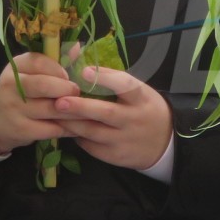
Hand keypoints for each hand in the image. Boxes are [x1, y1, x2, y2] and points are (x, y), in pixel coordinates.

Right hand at [0, 52, 78, 156]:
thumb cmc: (22, 91)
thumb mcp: (31, 72)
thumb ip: (54, 60)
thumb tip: (77, 47)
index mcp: (15, 67)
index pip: (38, 61)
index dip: (58, 69)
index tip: (68, 76)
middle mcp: (10, 86)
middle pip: (44, 85)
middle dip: (67, 89)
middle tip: (78, 93)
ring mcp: (14, 109)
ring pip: (51, 109)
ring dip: (74, 110)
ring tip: (86, 110)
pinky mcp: (21, 129)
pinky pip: (51, 129)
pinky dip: (68, 128)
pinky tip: (76, 126)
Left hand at [52, 64, 174, 171]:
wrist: (165, 143)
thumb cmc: (145, 109)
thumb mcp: (139, 91)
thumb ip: (114, 79)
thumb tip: (82, 63)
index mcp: (141, 98)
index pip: (126, 85)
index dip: (105, 78)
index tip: (83, 71)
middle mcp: (134, 119)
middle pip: (106, 112)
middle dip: (80, 106)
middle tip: (59, 101)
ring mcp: (125, 140)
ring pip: (93, 132)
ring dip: (71, 123)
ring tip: (54, 114)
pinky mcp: (116, 156)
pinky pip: (92, 147)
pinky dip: (78, 137)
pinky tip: (68, 128)